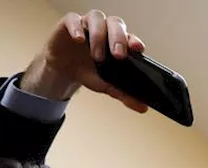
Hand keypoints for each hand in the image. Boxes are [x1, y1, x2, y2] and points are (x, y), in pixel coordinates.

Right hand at [19, 10, 147, 109]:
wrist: (64, 70)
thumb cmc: (89, 71)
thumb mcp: (106, 85)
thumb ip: (124, 94)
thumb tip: (143, 108)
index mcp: (118, 42)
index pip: (130, 37)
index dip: (134, 41)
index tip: (138, 49)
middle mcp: (105, 29)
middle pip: (116, 24)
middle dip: (118, 38)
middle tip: (118, 56)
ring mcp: (87, 24)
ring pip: (97, 18)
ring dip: (99, 36)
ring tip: (97, 56)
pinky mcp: (69, 23)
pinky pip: (73, 19)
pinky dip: (76, 28)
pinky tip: (79, 40)